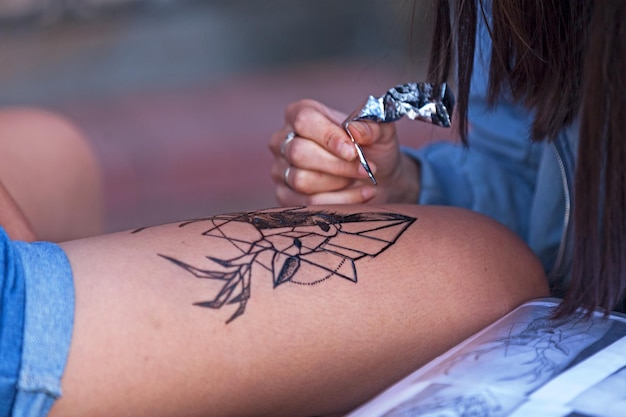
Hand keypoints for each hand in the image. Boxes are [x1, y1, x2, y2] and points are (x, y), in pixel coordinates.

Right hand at [269, 99, 420, 205]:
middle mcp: (283, 141)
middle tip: (365, 169)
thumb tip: (357, 130)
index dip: (328, 136)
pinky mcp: (285, 196)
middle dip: (337, 165)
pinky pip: (308, 203)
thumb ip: (372, 125)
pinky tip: (361, 194)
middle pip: (298, 152)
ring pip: (301, 180)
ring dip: (339, 183)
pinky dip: (340, 201)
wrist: (379, 179)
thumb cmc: (374, 150)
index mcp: (300, 114)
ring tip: (361, 179)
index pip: (304, 120)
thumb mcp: (380, 133)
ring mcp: (280, 170)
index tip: (353, 151)